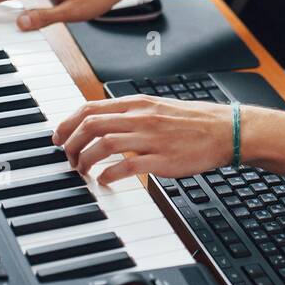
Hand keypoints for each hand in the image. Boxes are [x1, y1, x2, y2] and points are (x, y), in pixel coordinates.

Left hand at [52, 95, 249, 187]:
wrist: (226, 130)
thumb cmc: (194, 122)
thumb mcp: (158, 107)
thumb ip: (131, 113)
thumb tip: (104, 121)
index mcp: (138, 104)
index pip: (90, 108)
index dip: (68, 123)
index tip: (59, 136)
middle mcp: (141, 118)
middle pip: (91, 125)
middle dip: (70, 143)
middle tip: (67, 157)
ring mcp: (151, 138)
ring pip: (104, 144)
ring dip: (85, 159)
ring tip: (82, 171)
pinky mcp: (162, 159)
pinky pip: (127, 166)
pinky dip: (109, 175)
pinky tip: (104, 181)